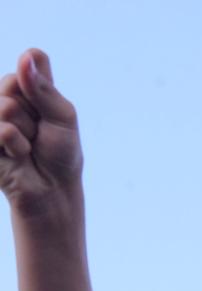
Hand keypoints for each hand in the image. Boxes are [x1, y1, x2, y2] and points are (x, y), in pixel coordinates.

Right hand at [0, 48, 83, 219]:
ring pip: (5, 105)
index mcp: (32, 87)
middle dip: (31, 110)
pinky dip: (16, 144)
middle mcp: (10, 97)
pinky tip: (19, 155)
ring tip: (30, 145)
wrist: (51, 190)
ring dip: (25, 130)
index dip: (38, 77)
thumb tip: (25, 57)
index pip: (32, 59)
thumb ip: (44, 88)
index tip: (50, 104)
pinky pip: (2, 129)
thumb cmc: (61, 155)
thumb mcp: (64, 117)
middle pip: (11, 81)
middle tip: (39, 132)